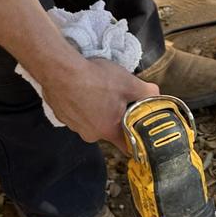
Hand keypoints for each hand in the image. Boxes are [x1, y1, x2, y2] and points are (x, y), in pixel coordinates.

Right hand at [39, 56, 158, 152]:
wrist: (60, 70)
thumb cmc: (95, 79)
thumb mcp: (129, 83)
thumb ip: (147, 93)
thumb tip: (156, 95)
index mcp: (108, 131)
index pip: (127, 146)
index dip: (137, 139)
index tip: (142, 130)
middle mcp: (89, 134)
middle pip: (110, 130)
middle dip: (117, 116)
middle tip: (120, 98)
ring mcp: (73, 125)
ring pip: (92, 120)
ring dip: (98, 109)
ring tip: (99, 90)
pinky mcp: (61, 115)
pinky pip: (78, 113)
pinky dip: (82, 104)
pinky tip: (84, 88)